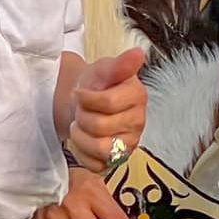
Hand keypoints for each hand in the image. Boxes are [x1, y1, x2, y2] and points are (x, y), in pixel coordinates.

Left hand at [66, 49, 146, 170]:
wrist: (84, 103)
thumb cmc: (95, 86)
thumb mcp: (103, 69)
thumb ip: (120, 64)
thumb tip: (138, 53)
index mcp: (137, 96)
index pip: (109, 103)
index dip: (88, 98)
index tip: (82, 92)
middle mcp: (138, 122)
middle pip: (100, 126)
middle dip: (82, 116)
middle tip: (81, 109)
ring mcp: (128, 143)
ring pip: (99, 148)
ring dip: (80, 135)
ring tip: (81, 124)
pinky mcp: (117, 161)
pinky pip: (95, 164)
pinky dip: (81, 152)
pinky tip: (83, 139)